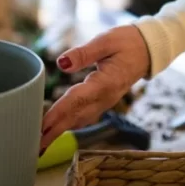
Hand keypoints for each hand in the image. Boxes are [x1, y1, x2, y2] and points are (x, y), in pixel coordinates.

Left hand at [40, 24, 149, 151]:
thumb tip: (61, 63)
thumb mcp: (105, 41)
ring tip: (41, 140)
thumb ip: (83, 53)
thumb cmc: (127, 42)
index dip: (58, 114)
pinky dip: (70, 123)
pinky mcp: (104, 101)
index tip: (42, 125)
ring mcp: (106, 101)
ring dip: (60, 130)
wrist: (148, 49)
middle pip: (76, 116)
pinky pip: (85, 115)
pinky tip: (58, 127)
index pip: (76, 101)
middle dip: (55, 131)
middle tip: (35, 144)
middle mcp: (105, 97)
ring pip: (80, 119)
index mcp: (105, 83)